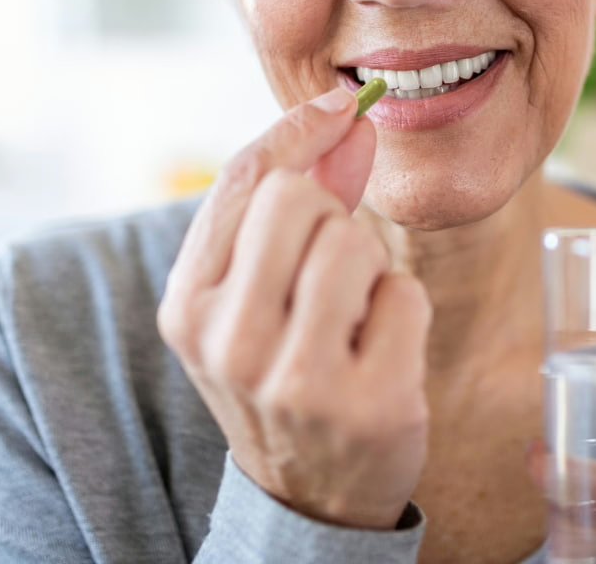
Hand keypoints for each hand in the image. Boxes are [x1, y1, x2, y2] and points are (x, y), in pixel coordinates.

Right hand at [157, 88, 431, 528]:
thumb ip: (296, 198)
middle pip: (299, 198)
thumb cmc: (285, 364)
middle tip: (331, 264)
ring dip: (369, 267)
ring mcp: (296, 381)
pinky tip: (379, 351)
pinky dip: (402, 310)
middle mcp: (229, 343)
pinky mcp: (368, 405)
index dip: (301, 128)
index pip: (245, 178)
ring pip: (355, 242)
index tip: (343, 105)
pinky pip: (405, 295)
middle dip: (332, 214)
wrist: (314, 489)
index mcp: (190, 305)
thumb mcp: (260, 290)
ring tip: (351, 315)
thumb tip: (350, 115)